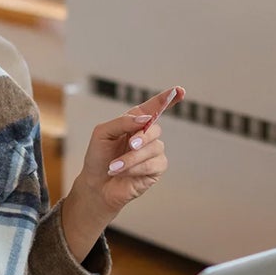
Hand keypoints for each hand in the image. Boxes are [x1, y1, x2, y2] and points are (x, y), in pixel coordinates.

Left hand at [71, 86, 180, 219]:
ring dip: (132, 158)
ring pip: (154, 148)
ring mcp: (153, 152)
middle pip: (155, 129)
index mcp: (134, 122)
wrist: (96, 184)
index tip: (179, 90)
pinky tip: (124, 173)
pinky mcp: (156, 169)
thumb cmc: (98, 157)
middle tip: (130, 145)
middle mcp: (146, 135)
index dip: (169, 98)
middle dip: (142, 137)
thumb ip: (122, 122)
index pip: (155, 107)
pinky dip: (137, 168)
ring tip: (114, 167)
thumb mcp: (102, 133)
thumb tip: (145, 119)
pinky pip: (154, 164)